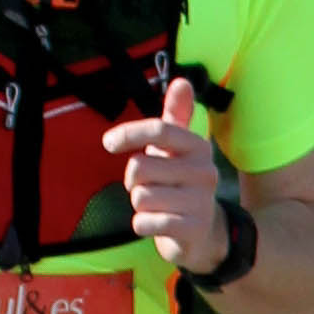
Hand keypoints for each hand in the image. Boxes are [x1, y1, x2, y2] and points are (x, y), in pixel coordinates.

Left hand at [103, 73, 226, 275]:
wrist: (204, 232)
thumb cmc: (181, 182)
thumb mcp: (178, 148)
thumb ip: (177, 115)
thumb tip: (182, 81)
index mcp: (199, 147)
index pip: (160, 130)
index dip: (129, 133)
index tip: (108, 143)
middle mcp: (204, 172)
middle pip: (140, 167)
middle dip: (132, 181)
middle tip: (148, 187)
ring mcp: (201, 202)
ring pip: (140, 197)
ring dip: (139, 204)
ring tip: (157, 206)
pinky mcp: (192, 228)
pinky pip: (145, 222)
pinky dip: (143, 225)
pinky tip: (157, 224)